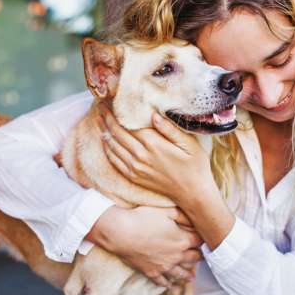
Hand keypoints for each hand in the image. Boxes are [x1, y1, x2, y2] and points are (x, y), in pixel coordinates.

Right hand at [87, 205, 202, 286]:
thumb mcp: (166, 211)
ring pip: (180, 273)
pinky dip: (167, 283)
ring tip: (191, 277)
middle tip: (202, 257)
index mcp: (182, 240)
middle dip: (199, 257)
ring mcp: (164, 266)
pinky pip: (162, 281)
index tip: (204, 238)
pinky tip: (170, 284)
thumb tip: (193, 217)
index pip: (199, 241)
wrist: (122, 233)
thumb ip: (182, 215)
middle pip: (193, 258)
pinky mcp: (151, 272)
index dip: (203, 239)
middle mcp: (176, 256)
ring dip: (187, 275)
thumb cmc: (143, 218)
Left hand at [99, 105, 217, 206]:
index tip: (111, 101)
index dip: (118, 112)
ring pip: (113, 146)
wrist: (192, 193)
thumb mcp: (189, 144)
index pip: (130, 124)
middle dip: (108, 118)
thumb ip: (170, 129)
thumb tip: (153, 114)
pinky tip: (105, 140)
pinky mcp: (134, 177)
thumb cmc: (195, 166)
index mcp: (155, 144)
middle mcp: (141, 156)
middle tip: (101, 106)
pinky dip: (108, 149)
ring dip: (104, 131)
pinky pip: (115, 161)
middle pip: (118, 133)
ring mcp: (136, 168)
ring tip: (99, 118)